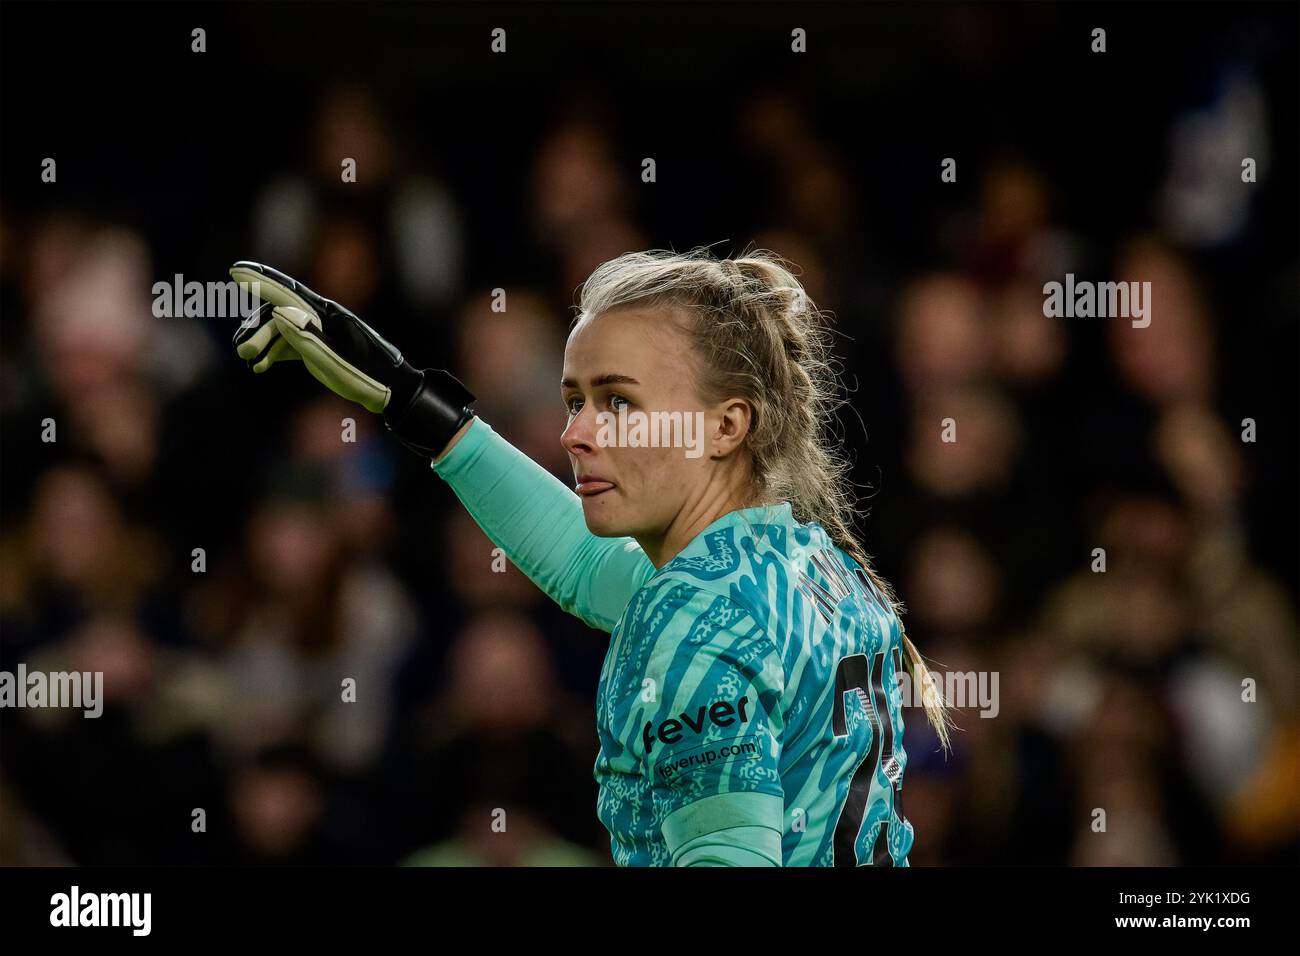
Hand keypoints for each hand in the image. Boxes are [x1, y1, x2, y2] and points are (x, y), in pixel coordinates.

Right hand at [231, 261, 476, 456]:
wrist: (390, 391)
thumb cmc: (366, 374)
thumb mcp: (334, 359)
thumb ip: (306, 335)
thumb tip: (279, 311)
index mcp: (328, 313)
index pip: (288, 292)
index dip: (261, 280)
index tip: (235, 270)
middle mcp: (322, 317)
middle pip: (280, 313)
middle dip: (257, 328)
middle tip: (242, 350)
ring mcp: (320, 332)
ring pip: (281, 329)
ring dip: (262, 341)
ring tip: (248, 359)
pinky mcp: (319, 347)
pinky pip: (289, 344)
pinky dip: (273, 353)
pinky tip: (260, 367)